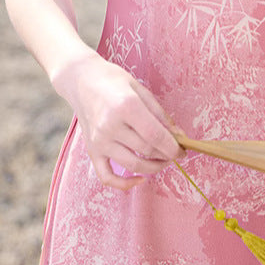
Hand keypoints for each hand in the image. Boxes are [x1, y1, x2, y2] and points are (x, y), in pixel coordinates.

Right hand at [51, 54, 182, 189]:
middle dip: (166, 155)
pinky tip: (140, 179)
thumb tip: (179, 136)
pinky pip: (107, 177)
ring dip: (153, 168)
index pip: (156, 136)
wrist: (81, 80)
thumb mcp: (140, 90)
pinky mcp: (92, 151)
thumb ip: (160, 114)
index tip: (183, 151)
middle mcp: (111, 125)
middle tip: (175, 153)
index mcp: (126, 106)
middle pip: (146, 150)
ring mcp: (99, 141)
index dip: (173, 147)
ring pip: (132, 165)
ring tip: (162, 161)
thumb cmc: (113, 81)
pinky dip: (124, 184)